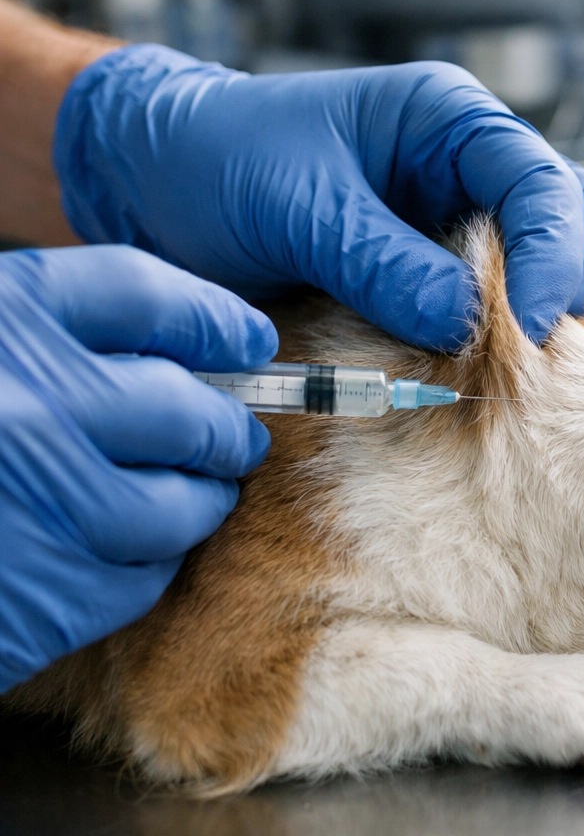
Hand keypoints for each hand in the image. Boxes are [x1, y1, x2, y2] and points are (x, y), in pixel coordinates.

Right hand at [0, 246, 276, 690]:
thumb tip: (189, 355)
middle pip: (189, 408)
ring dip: (202, 501)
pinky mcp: (45, 597)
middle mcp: (28, 402)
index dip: (214, 320)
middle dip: (228, 427)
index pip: (147, 295)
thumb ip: (50, 340)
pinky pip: (145, 576)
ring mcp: (44, 501)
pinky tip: (118, 553)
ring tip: (193, 496)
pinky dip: (146, 564)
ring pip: (187, 502)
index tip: (249, 342)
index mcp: (2, 320)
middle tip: (235, 437)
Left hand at [54, 46, 583, 349]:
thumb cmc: (219, 162)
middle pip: (579, 219)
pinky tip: (473, 368)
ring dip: (545, 316)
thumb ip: (382, 262)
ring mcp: (459, 223)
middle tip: (535, 350)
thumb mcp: (298, 206)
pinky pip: (499, 307)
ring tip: (508, 365)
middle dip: (571, 283)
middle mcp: (470, 167)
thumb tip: (463, 322)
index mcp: (448, 119)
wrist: (160, 184)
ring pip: (554, 266)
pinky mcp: (438, 274)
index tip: (533, 328)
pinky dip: (501, 342)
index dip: (554, 256)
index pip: (541, 183)